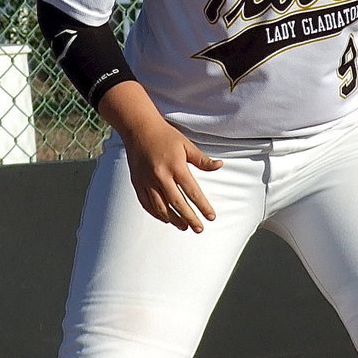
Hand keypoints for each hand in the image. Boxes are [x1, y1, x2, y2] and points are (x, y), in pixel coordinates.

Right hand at [99, 81, 222, 231]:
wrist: (139, 129)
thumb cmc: (166, 136)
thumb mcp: (187, 145)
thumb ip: (202, 160)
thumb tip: (220, 166)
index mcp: (175, 166)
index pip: (192, 192)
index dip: (203, 206)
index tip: (211, 217)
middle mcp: (160, 176)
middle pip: (177, 203)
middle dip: (189, 218)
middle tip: (199, 229)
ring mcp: (146, 181)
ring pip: (160, 207)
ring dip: (173, 220)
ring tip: (184, 227)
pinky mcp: (137, 182)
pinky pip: (146, 203)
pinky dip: (156, 214)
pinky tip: (165, 219)